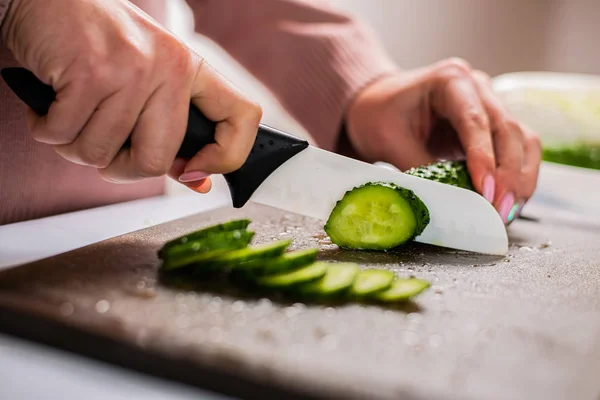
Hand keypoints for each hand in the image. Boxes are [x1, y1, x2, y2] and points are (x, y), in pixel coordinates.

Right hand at [1, 0, 261, 189]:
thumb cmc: (96, 43)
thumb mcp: (147, 79)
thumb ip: (172, 133)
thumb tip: (197, 181)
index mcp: (190, 69)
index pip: (245, 117)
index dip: (226, 157)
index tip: (195, 172)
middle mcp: (169, 67)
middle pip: (155, 161)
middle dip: (120, 170)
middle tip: (105, 151)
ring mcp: (131, 69)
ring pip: (100, 154)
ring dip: (74, 146)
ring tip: (71, 113)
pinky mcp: (89, 73)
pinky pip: (64, 136)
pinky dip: (46, 130)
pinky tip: (49, 105)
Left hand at [342, 58, 540, 223]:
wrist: (376, 106)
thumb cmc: (378, 116)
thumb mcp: (389, 141)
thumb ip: (419, 168)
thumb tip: (448, 202)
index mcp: (449, 80)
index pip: (475, 120)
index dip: (484, 158)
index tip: (487, 191)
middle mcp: (478, 88)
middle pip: (507, 130)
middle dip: (508, 174)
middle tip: (500, 210)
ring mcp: (489, 105)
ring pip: (522, 140)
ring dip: (520, 178)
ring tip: (508, 212)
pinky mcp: (492, 128)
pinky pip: (517, 150)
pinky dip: (517, 177)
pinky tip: (510, 203)